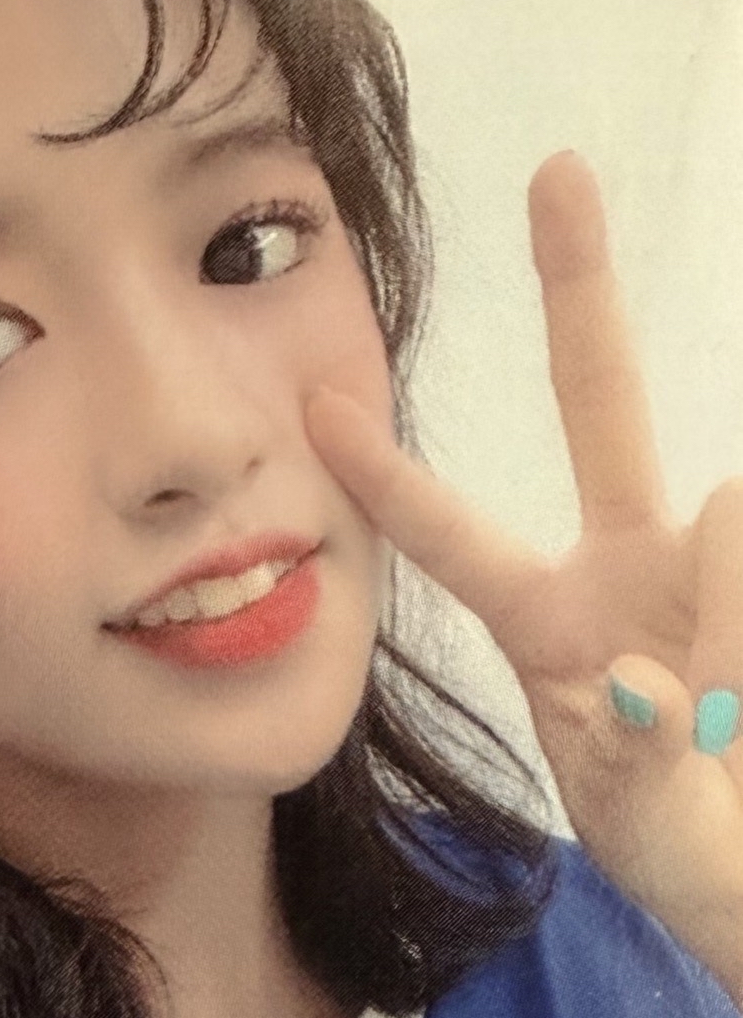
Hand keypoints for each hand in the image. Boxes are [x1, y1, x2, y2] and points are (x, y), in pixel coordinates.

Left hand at [308, 152, 742, 1006]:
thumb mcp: (640, 823)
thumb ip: (634, 755)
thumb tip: (646, 676)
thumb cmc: (680, 847)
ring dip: (729, 641)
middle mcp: (629, 566)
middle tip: (555, 170)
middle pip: (600, 403)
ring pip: (724, 519)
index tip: (316, 401)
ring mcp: (713, 563)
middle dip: (579, 289)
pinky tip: (741, 709)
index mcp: (553, 623)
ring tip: (732, 735)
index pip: (454, 538)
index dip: (390, 477)